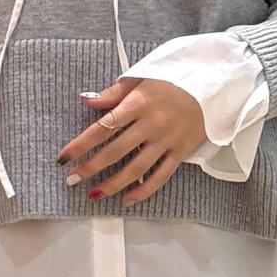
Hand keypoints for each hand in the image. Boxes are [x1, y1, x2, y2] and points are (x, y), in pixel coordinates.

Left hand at [55, 75, 208, 201]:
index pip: (103, 127)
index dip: (81, 144)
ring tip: (93, 194)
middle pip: (115, 151)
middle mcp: (151, 124)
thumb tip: (86, 100)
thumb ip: (113, 92)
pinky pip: (160, 177)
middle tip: (71, 179)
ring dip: (112, 184)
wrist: (212, 85)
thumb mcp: (141, 77)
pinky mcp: (180, 152)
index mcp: (138, 103)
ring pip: (136, 169)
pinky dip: (143, 191)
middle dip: (90, 167)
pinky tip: (126, 199)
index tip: (63, 157)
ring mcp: (166, 141)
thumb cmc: (172, 81)